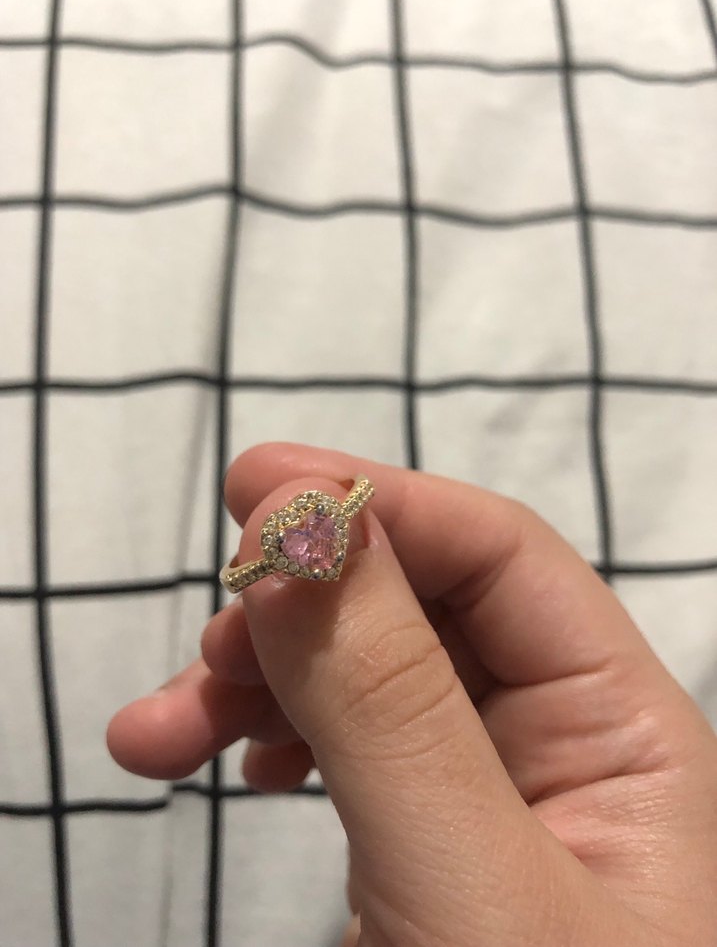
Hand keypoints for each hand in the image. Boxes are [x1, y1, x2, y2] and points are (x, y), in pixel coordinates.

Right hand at [106, 442, 716, 946]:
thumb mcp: (473, 891)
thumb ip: (389, 703)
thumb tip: (306, 522)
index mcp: (630, 734)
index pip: (501, 558)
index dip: (381, 502)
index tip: (257, 485)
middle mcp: (569, 749)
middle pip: (423, 607)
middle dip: (303, 604)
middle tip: (204, 641)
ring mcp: (495, 798)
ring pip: (369, 674)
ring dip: (263, 676)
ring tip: (158, 730)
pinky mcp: (433, 848)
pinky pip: (347, 748)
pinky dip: (274, 737)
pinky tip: (229, 759)